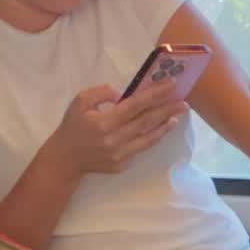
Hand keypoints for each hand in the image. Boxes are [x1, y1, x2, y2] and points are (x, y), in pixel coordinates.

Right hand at [42, 80, 186, 177]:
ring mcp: (119, 155)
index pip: (135, 105)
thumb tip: (123, 93)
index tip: (171, 85)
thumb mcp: (80, 101)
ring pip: (149, 138)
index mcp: (103, 122)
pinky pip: (141, 148)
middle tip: (183, 101)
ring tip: (177, 115)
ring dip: (165, 126)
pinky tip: (161, 129)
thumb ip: (102, 93)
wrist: (65, 158)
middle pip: (147, 122)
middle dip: (167, 110)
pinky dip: (153, 138)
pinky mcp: (122, 165)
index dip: (154, 94)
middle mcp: (114, 140)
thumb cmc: (73, 126)